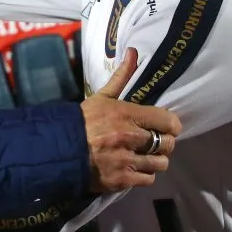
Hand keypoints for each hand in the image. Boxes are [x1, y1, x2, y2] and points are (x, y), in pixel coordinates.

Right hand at [79, 48, 181, 193]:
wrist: (59, 150)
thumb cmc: (83, 121)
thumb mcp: (102, 96)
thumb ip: (122, 76)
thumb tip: (134, 51)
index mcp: (127, 114)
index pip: (168, 121)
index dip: (171, 125)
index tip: (165, 127)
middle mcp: (130, 137)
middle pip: (168, 144)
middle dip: (163, 143)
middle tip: (153, 142)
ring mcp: (127, 160)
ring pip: (161, 163)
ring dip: (155, 160)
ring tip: (144, 156)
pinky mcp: (122, 180)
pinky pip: (149, 180)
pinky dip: (144, 175)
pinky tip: (134, 168)